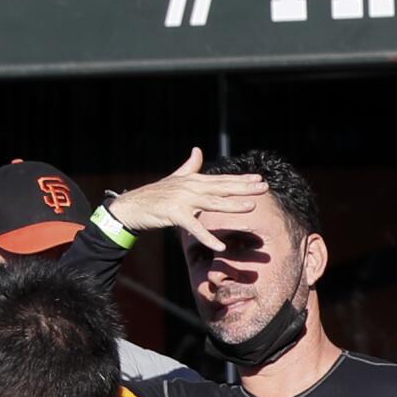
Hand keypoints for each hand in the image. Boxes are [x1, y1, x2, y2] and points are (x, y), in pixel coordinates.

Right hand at [106, 148, 266, 251]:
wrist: (132, 206)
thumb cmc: (156, 194)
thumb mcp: (175, 178)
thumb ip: (189, 167)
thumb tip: (197, 150)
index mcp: (194, 180)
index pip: (222, 179)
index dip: (242, 179)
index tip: (260, 179)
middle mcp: (191, 187)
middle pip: (222, 188)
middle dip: (244, 188)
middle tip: (264, 188)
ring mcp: (183, 200)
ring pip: (212, 203)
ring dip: (232, 206)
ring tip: (251, 207)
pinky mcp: (174, 213)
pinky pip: (194, 227)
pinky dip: (207, 237)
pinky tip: (220, 246)